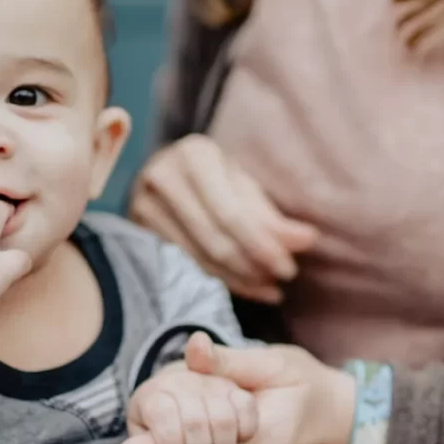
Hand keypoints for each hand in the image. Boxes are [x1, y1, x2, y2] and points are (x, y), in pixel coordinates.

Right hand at [130, 134, 317, 303]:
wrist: (164, 172)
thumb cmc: (214, 177)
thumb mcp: (243, 184)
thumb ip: (271, 216)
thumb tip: (306, 241)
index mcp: (195, 154)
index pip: (231, 213)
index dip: (262, 245)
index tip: (290, 268)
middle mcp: (163, 176)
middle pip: (213, 238)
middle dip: (253, 266)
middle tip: (281, 282)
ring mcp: (142, 205)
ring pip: (198, 257)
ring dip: (239, 279)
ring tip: (269, 289)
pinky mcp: (137, 230)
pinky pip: (184, 265)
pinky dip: (219, 280)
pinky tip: (245, 287)